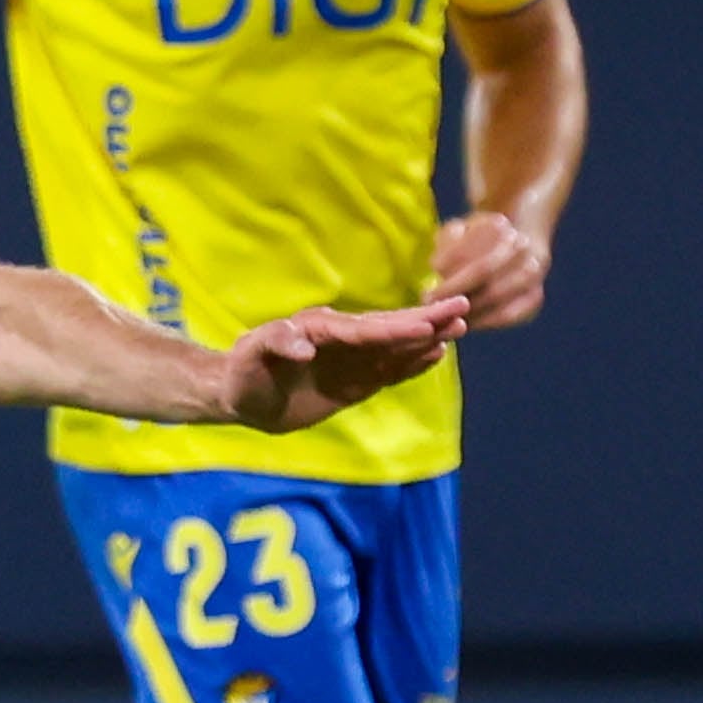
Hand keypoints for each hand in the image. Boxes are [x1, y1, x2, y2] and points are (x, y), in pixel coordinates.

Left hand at [219, 297, 465, 431]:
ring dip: (426, 338)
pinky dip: (411, 364)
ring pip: (395, 348)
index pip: (364, 329)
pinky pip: (388, 371)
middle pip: (388, 329)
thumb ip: (274, 342)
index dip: (395, 330)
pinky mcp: (355, 381)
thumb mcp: (249, 354)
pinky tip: (435, 354)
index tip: (425, 327)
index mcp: (320, 329)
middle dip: (425, 320)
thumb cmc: (243, 371)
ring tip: (460, 325)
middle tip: (461, 307)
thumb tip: (304, 348)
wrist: (241, 395)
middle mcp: (342, 339)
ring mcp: (351, 359)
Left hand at [429, 210, 550, 328]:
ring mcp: (534, 271)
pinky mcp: (534, 296)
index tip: (427, 293)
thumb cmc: (469, 242)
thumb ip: (445, 244)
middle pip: (485, 273)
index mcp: (499, 225)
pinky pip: (511, 314)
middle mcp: (522, 245)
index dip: (449, 279)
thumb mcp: (453, 233)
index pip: (472, 255)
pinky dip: (487, 322)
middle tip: (433, 307)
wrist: (507, 246)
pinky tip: (467, 323)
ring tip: (447, 317)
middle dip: (456, 293)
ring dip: (469, 310)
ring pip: (499, 296)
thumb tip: (438, 268)